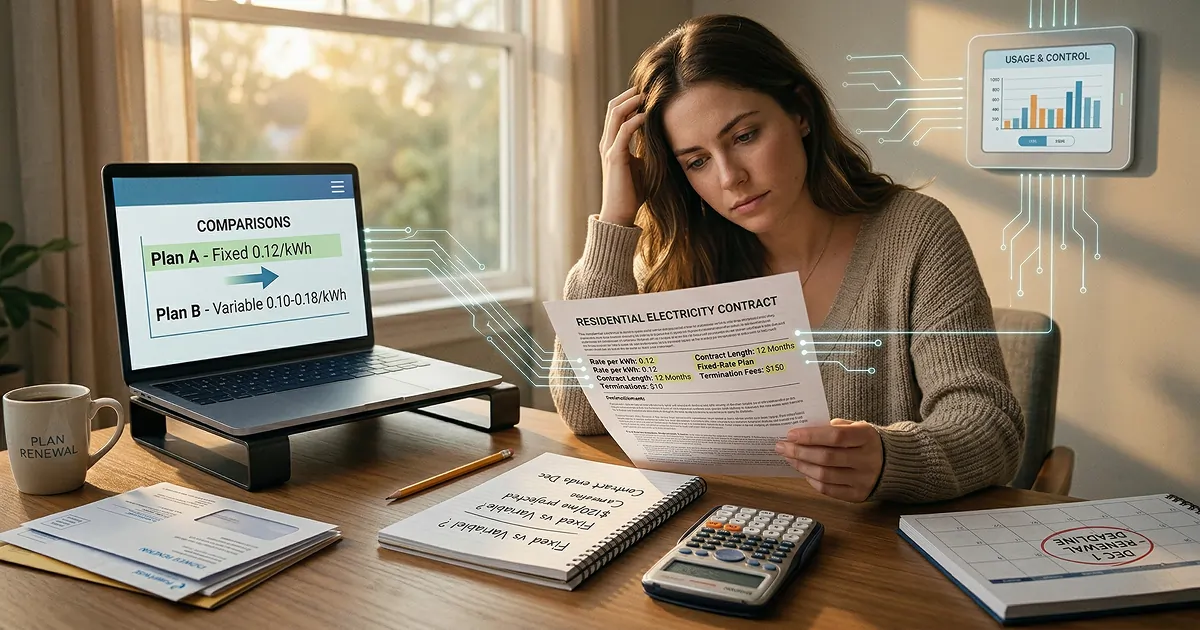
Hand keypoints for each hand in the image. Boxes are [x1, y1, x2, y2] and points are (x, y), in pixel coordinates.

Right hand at [598, 86, 647, 226]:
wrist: (620, 214)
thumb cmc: (632, 192)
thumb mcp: (642, 165)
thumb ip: (646, 149)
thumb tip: (662, 136)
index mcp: (612, 143)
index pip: (616, 112)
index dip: (630, 99)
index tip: (648, 92)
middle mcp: (607, 142)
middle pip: (613, 107)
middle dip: (630, 95)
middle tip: (647, 87)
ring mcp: (609, 149)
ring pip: (615, 115)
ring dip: (631, 102)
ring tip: (646, 95)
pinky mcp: (615, 158)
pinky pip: (623, 132)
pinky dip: (635, 120)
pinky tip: (646, 115)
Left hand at [775, 418, 883, 501]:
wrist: (896, 463)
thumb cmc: (867, 441)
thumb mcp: (857, 427)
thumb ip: (834, 428)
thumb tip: (803, 432)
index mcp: (866, 437)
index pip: (834, 436)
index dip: (810, 436)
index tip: (791, 434)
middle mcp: (867, 460)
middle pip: (826, 457)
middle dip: (799, 452)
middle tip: (782, 446)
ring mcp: (863, 479)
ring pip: (825, 475)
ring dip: (802, 466)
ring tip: (790, 458)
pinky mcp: (859, 495)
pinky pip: (829, 490)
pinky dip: (812, 480)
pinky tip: (804, 471)